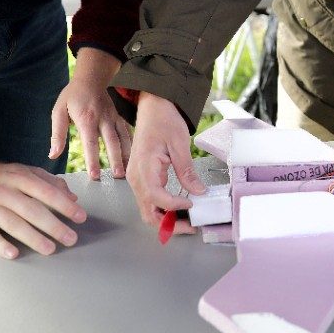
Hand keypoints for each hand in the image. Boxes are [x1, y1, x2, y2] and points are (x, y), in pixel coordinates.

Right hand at [0, 147, 86, 259]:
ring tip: (50, 249)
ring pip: (13, 223)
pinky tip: (13, 254)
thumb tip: (73, 198)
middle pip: (32, 210)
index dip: (65, 205)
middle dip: (54, 226)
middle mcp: (4, 191)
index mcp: (20, 178)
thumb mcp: (25, 172)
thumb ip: (50, 183)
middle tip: (71, 239)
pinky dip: (0, 244)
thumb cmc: (1, 176)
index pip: (47, 192)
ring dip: (33, 237)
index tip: (80, 217)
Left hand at [49, 47, 131, 179]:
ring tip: (129, 170)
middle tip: (118, 176)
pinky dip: (132, 144)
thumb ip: (57, 134)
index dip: (93, 160)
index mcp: (86, 119)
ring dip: (126, 154)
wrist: (91, 78)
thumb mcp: (59, 111)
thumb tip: (53, 154)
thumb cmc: (72, 96)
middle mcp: (103, 119)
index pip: (90, 143)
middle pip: (111, 142)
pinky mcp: (119, 117)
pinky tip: (134, 156)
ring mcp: (113, 118)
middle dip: (116, 160)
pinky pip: (127, 132)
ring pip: (123, 138)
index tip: (95, 175)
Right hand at [125, 92, 206, 232]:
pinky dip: (164, 208)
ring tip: (188, 220)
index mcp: (143, 167)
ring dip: (166, 219)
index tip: (193, 205)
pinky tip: (180, 208)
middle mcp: (136, 177)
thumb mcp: (179, 144)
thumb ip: (187, 171)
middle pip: (148, 211)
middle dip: (169, 224)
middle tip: (191, 226)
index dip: (174, 206)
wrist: (153, 106)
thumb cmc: (164, 120)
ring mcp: (137, 178)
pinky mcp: (143, 177)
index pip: (156, 197)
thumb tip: (198, 192)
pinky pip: (151, 199)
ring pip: (148, 209)